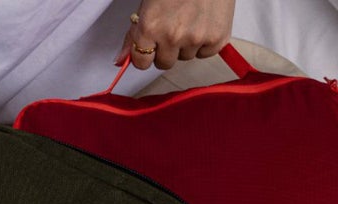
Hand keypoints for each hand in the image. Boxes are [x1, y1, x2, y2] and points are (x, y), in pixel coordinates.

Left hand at [115, 0, 235, 69]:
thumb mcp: (149, 3)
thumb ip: (134, 34)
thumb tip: (120, 61)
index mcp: (150, 26)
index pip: (142, 62)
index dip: (146, 53)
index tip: (151, 44)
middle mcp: (172, 37)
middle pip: (164, 63)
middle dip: (166, 49)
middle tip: (174, 25)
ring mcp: (196, 39)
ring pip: (185, 57)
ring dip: (186, 44)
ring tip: (192, 17)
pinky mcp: (217, 38)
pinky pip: (205, 53)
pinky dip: (206, 41)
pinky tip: (205, 20)